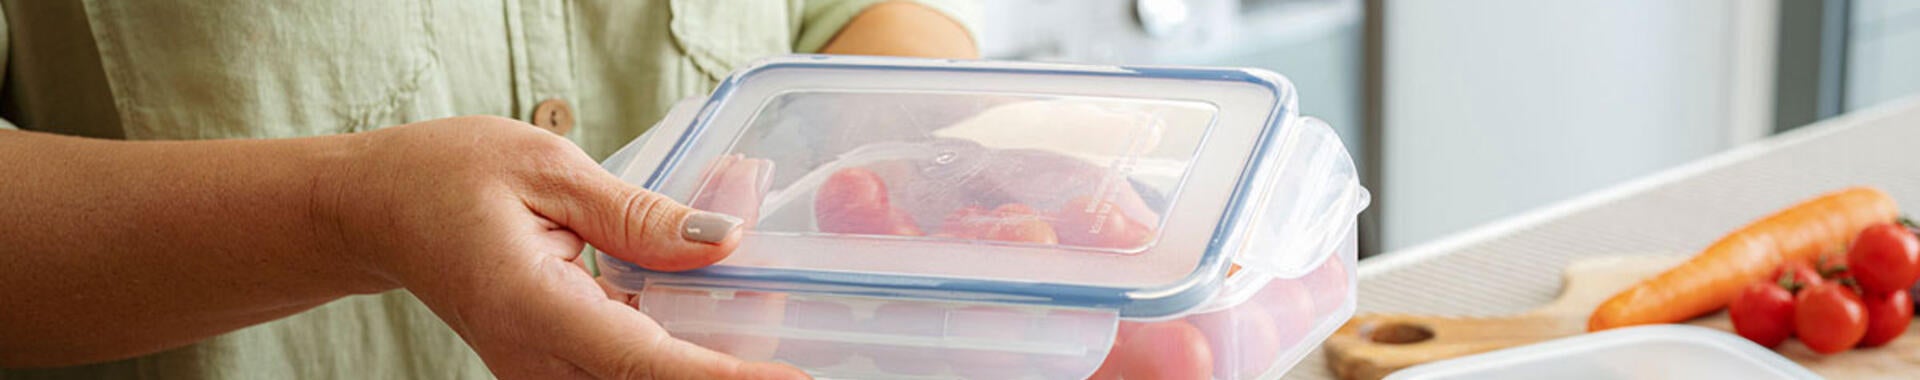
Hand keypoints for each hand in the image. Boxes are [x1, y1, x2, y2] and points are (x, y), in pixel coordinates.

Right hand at [315, 116, 806, 378]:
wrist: (377, 212)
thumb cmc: (445, 177)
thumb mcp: (547, 168)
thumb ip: (640, 215)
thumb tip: (725, 243)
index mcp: (535, 310)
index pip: (647, 365)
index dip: (724, 379)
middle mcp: (539, 363)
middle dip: (731, 370)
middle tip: (804, 355)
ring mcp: (545, 376)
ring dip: (710, 362)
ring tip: (772, 329)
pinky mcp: (557, 370)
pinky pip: (632, 371)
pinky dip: (683, 354)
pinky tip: (729, 323)